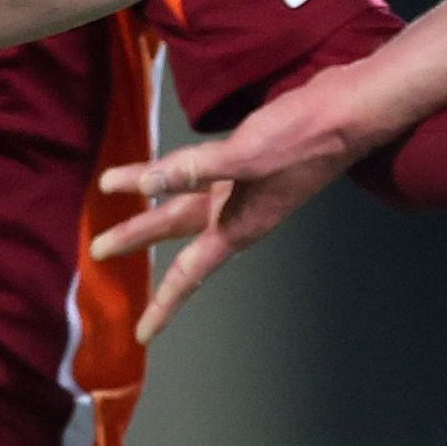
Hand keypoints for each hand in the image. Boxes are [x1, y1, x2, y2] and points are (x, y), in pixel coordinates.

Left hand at [92, 71, 382, 342]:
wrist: (348, 112)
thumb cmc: (303, 140)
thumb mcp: (244, 157)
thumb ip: (192, 171)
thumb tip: (149, 185)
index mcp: (237, 225)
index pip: (189, 272)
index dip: (163, 304)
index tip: (142, 333)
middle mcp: (236, 211)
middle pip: (174, 230)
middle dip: (135, 238)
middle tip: (98, 250)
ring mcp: (243, 185)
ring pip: (183, 197)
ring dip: (149, 197)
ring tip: (113, 189)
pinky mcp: (248, 159)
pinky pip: (198, 172)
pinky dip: (176, 170)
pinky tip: (166, 166)